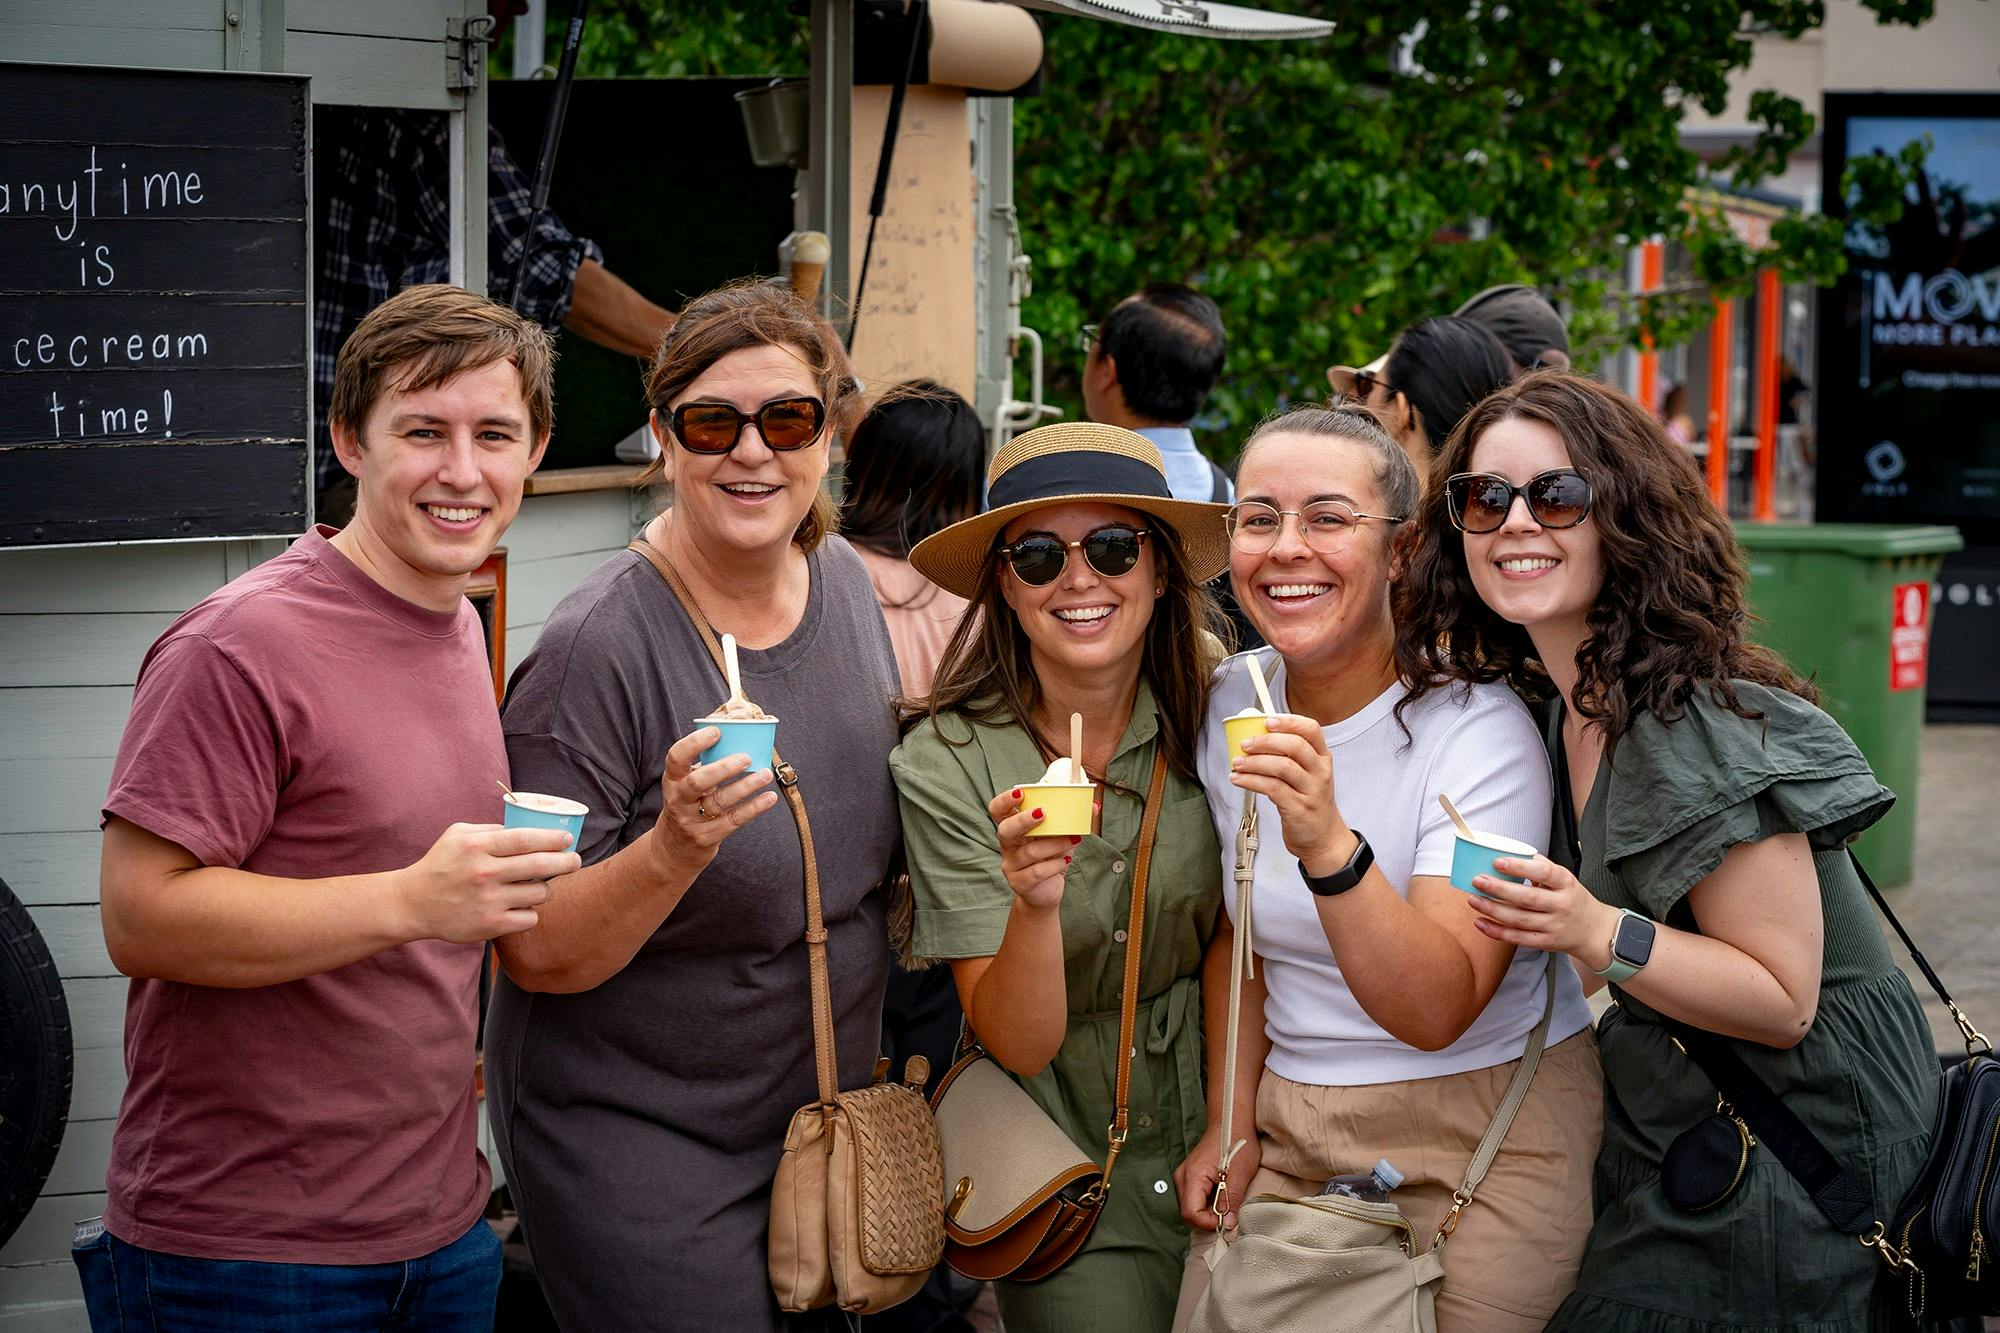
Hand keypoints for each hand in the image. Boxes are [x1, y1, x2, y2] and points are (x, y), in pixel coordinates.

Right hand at [399, 822, 580, 943]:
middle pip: (540, 866)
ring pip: (539, 893)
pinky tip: (521, 906)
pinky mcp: (491, 926)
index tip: (568, 838)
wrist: (414, 904)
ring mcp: (489, 901)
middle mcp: (484, 873)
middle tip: (575, 860)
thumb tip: (526, 828)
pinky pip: (530, 918)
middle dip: (566, 862)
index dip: (552, 838)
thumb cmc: (440, 864)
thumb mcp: (458, 835)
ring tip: (537, 885)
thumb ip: (491, 829)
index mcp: (477, 847)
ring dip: (545, 888)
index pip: (525, 839)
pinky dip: (530, 912)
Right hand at [649, 726, 778, 872]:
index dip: (694, 743)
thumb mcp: (685, 786)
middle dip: (724, 768)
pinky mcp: (707, 837)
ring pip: (720, 801)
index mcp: (672, 780)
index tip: (717, 732)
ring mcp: (691, 820)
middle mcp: (678, 800)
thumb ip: (704, 767)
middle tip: (747, 757)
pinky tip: (769, 797)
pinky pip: (734, 820)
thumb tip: (739, 741)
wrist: (671, 851)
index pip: (676, 757)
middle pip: (698, 781)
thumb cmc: (686, 807)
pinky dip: (754, 808)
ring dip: (746, 786)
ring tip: (766, 774)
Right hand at [985, 787, 1085, 912]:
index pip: (998, 810)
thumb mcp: (1060, 836)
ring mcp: (1011, 865)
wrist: (1045, 892)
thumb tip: (1095, 805)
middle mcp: (1007, 845)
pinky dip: (1055, 864)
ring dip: (1054, 844)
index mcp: (1013, 828)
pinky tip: (1066, 860)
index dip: (1005, 800)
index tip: (1021, 792)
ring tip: (1074, 839)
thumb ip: (1074, 821)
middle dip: (1023, 820)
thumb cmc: (1050, 858)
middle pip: (1005, 829)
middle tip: (1042, 813)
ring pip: (1029, 852)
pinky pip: (1037, 872)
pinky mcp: (1020, 882)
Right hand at [1176, 1120, 1260, 1232]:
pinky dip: (1208, 1202)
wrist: (1231, 1122)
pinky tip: (1222, 1194)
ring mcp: (1185, 1176)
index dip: (1207, 1222)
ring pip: (1191, 1206)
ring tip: (1227, 1200)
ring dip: (1208, 1210)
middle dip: (1208, 1218)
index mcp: (1193, 1176)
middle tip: (1228, 1212)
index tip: (1226, 1220)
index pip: (1190, 1213)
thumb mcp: (1239, 1175)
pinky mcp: (1190, 1176)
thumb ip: (1231, 1201)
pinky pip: (1194, 1197)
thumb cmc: (1236, 1143)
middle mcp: (1183, 1177)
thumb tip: (1227, 1224)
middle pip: (1188, 1212)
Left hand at [1228, 715, 1345, 869]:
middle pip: (1295, 746)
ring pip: (1282, 767)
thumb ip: (1289, 755)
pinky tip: (1239, 779)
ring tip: (1237, 763)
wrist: (1322, 837)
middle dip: (1266, 741)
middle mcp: (1320, 772)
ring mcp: (1311, 791)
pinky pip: (1272, 789)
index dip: (1289, 722)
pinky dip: (1251, 781)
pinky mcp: (1298, 809)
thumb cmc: (1309, 800)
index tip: (1267, 721)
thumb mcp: (1308, 774)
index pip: (1311, 730)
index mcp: (1322, 757)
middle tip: (1245, 744)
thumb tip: (1256, 736)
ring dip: (1254, 762)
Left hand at [1466, 853, 1618, 968]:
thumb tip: (1515, 855)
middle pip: (1528, 898)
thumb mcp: (1565, 879)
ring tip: (1473, 900)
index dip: (1520, 867)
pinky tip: (1480, 922)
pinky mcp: (1545, 943)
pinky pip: (1518, 938)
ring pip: (1519, 919)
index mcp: (1566, 884)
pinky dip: (1497, 932)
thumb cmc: (1573, 899)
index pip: (1544, 873)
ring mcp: (1553, 926)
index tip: (1497, 861)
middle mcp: (1561, 906)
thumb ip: (1542, 867)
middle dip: (1499, 889)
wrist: (1594, 931)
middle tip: (1477, 880)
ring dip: (1493, 910)